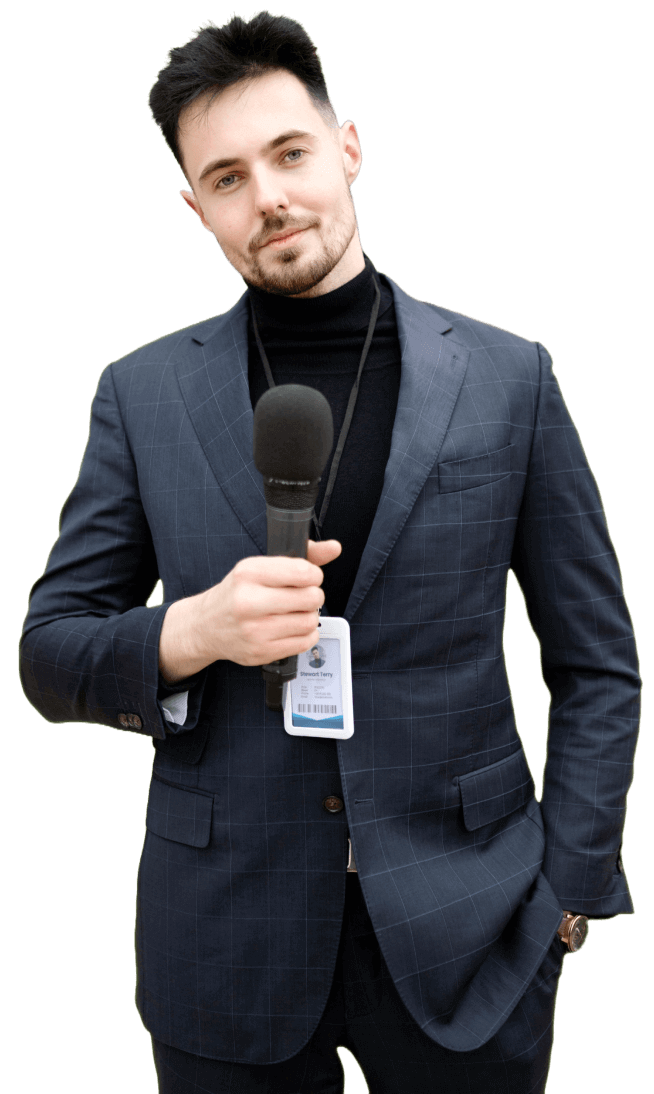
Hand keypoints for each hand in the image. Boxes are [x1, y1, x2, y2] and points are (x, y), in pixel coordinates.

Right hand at [194, 538, 341, 668]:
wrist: (206, 626)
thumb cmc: (236, 594)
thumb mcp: (259, 568)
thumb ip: (300, 557)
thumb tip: (334, 547)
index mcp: (248, 573)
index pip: (303, 572)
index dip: (314, 575)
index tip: (308, 578)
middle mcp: (248, 601)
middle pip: (311, 598)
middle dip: (313, 595)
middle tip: (303, 596)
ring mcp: (254, 630)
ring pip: (310, 621)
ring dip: (310, 616)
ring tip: (296, 612)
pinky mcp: (261, 652)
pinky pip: (305, 642)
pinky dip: (306, 634)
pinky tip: (293, 627)